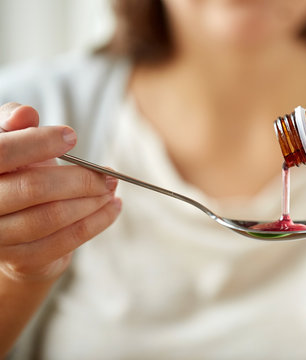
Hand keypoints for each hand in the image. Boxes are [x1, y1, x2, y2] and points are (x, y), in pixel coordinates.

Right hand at [0, 103, 121, 282]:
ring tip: (111, 189)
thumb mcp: (10, 142)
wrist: (11, 224)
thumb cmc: (14, 172)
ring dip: (91, 201)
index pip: (2, 153)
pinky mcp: (20, 260)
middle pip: (33, 188)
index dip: (38, 143)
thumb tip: (26, 114)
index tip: (71, 136)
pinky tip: (113, 207)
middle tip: (108, 173)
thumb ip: (13, 124)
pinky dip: (96, 222)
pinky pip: (64, 241)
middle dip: (80, 178)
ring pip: (51, 217)